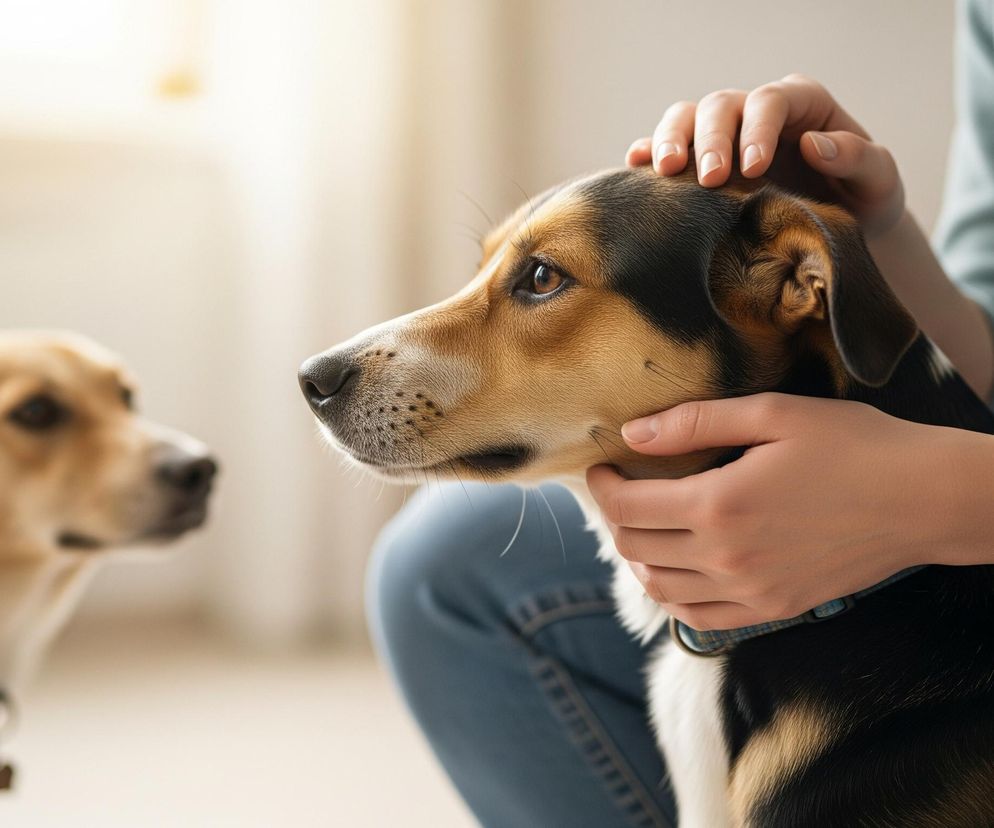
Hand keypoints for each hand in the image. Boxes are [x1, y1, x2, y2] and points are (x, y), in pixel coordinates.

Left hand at [586, 393, 990, 630]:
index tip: (602, 467)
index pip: (627, 507)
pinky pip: (697, 619)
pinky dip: (672, 595)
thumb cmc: (854, 446)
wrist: (923, 500)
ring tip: (644, 525)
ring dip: (638, 555)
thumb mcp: (772, 415)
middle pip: (635, 547)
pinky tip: (676, 568)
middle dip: (615, 516)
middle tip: (621, 490)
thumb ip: (694, 423)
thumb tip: (634, 434)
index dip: (603, 486)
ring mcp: (749, 592)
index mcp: (718, 505)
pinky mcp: (772, 609)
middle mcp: (725, 558)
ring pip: (658, 587)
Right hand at [625, 74, 904, 237]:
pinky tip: (635, 168)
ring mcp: (724, 137)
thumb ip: (860, 158)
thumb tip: (816, 142)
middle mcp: (756, 114)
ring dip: (671, 140)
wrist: (835, 235)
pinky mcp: (699, 163)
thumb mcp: (880, 182)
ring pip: (686, 118)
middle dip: (710, 139)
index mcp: (802, 105)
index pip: (770, 100)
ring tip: (665, 171)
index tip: (754, 168)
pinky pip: (665, 148)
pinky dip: (647, 153)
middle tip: (709, 178)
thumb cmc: (863, 204)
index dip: (757, 128)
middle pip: (720, 106)